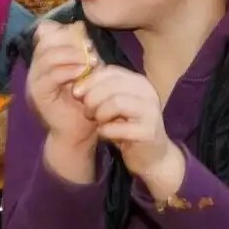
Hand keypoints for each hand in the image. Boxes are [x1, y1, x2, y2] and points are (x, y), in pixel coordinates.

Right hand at [25, 19, 99, 151]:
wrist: (78, 133)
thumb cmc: (85, 101)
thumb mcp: (86, 71)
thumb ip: (82, 51)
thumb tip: (81, 26)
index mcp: (46, 59)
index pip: (45, 32)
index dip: (64, 30)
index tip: (85, 36)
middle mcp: (36, 67)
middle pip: (45, 39)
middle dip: (70, 40)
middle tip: (90, 48)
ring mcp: (34, 80)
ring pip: (46, 55)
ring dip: (71, 55)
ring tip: (89, 61)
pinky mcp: (37, 94)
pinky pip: (49, 75)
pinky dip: (67, 70)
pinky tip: (82, 72)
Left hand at [72, 66, 178, 186]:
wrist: (153, 157)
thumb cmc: (129, 128)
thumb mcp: (117, 105)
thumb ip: (102, 91)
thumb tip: (77, 85)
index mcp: (140, 83)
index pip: (111, 71)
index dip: (89, 80)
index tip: (76, 93)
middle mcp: (148, 93)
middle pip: (111, 85)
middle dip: (92, 98)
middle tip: (87, 112)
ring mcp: (150, 112)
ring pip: (115, 103)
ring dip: (99, 114)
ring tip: (98, 123)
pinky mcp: (147, 132)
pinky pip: (115, 128)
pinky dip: (104, 132)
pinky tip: (105, 135)